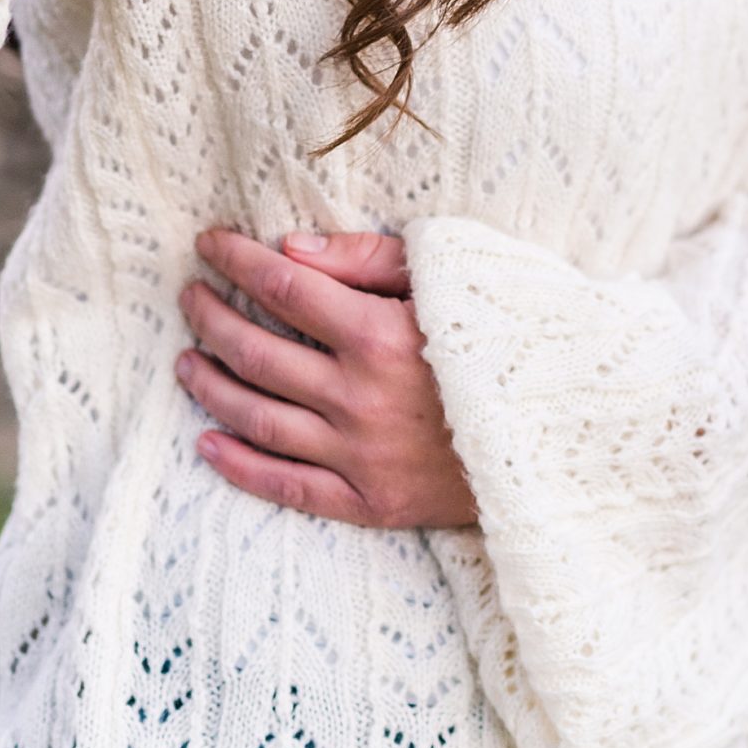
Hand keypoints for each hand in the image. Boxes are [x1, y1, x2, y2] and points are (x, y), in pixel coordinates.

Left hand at [176, 227, 478, 530]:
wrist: (561, 433)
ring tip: (185, 360)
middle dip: (211, 317)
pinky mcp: (370, 504)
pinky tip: (207, 442)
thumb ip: (368, 258)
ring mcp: (360, 456)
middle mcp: (359, 397)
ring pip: (258, 418)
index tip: (209, 244)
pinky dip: (239, 465)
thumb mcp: (448, 279)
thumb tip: (291, 247)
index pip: (282, 287)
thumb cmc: (504, 339)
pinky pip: (287, 487)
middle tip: (188, 295)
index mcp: (379, 334)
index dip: (236, 261)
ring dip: (211, 385)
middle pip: (257, 351)